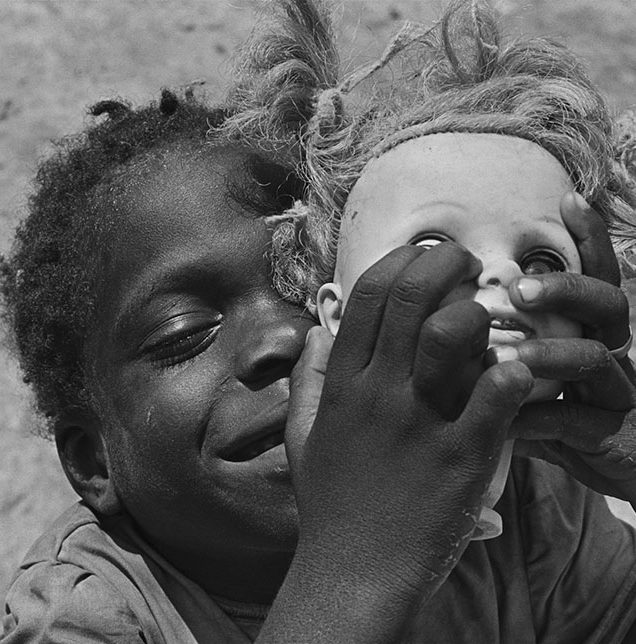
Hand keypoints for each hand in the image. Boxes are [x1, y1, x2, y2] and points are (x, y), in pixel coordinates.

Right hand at [279, 244, 532, 642]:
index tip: (422, 256)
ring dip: (475, 313)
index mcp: (343, 385)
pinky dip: (511, 375)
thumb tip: (316, 331)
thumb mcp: (303, 436)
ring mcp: (419, 423)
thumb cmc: (332, 502)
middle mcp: (379, 393)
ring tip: (488, 318)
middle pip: (411, 298)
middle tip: (466, 263)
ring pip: (450, 335)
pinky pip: (492, 399)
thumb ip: (306, 379)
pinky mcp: (460, 457)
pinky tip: (517, 370)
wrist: (354, 570)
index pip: (369, 296)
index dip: (399, 261)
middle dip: (444, 263)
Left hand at [495, 192, 635, 500]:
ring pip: (597, 359)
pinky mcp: (610, 433)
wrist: (586, 462)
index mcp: (589, 325)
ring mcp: (616, 390)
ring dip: (550, 354)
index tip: (568, 199)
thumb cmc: (543, 398)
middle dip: (565, 290)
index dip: (591, 236)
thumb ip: (504, 331)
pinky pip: (580, 422)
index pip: (599, 271)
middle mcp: (611, 347)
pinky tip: (507, 420)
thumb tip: (448, 295)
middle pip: (608, 304)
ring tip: (506, 356)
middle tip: (519, 289)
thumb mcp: (529, 359)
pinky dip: (540, 418)